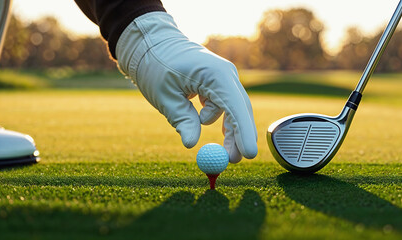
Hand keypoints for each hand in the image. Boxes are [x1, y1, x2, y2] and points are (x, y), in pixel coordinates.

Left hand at [116, 12, 256, 162]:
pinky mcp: (217, 82)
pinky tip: (202, 122)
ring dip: (226, 130)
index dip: (244, 132)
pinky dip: (214, 117)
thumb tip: (191, 145)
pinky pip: (222, 104)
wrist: (152, 43)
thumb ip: (182, 120)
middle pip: (239, 110)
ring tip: (221, 151)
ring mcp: (223, 78)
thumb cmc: (156, 65)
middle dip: (238, 136)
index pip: (235, 106)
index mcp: (215, 74)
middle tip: (232, 161)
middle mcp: (225, 75)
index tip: (249, 155)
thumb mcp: (165, 96)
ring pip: (231, 109)